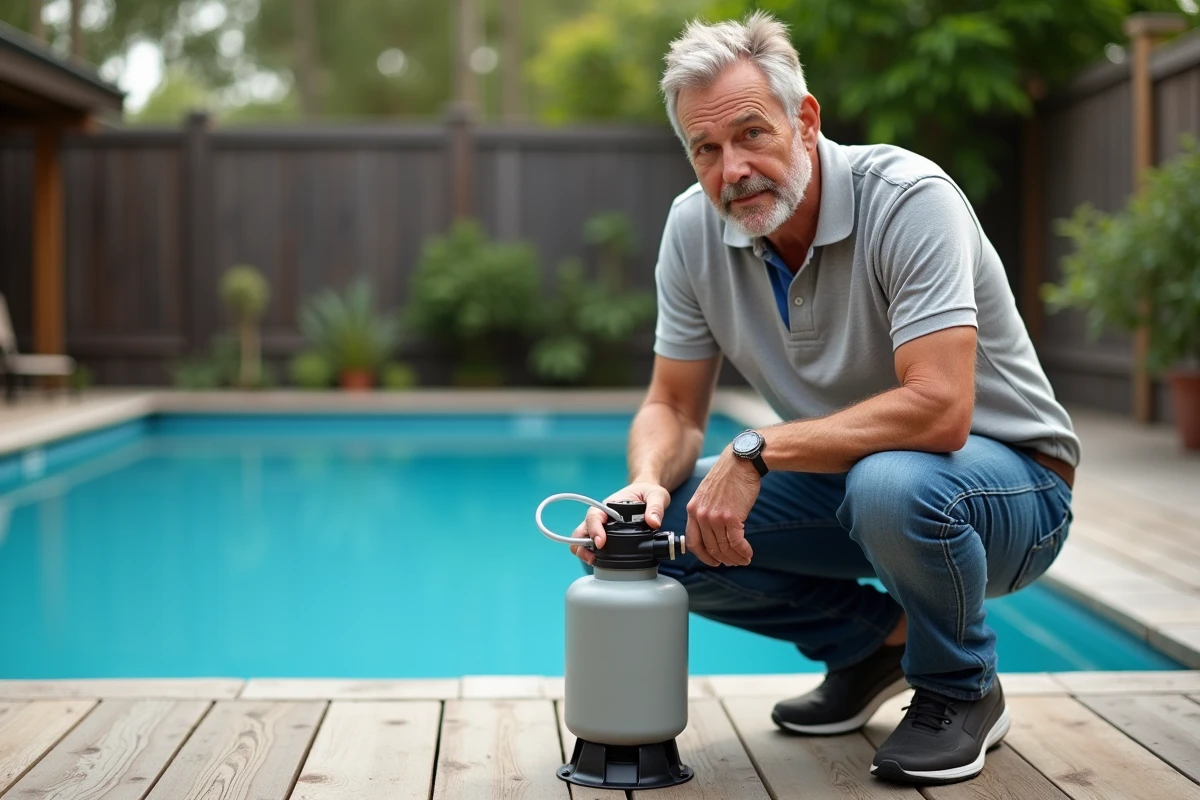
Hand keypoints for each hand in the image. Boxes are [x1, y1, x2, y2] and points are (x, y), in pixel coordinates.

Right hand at [570, 482, 670, 565]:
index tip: (601, 542)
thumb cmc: (647, 492)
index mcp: (609, 505)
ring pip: (583, 539)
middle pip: (583, 529)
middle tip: (592, 557)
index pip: (594, 515)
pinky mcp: (607, 536)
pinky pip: (593, 546)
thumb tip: (653, 523)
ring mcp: (603, 527)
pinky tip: (599, 561)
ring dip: (583, 550)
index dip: (594, 529)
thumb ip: (655, 507)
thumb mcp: (656, 495)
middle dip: (582, 544)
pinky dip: (591, 553)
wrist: (647, 495)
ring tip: (592, 561)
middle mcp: (602, 517)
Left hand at [685, 449, 758, 566]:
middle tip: (733, 562)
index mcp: (692, 510)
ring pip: (724, 548)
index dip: (703, 556)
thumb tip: (711, 533)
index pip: (693, 542)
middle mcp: (701, 515)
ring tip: (744, 560)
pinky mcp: (731, 517)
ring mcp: (715, 517)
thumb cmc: (728, 477)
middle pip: (710, 548)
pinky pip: (736, 543)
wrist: (741, 462)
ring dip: (735, 558)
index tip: (713, 561)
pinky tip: (748, 554)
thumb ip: (704, 512)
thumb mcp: (706, 494)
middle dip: (723, 559)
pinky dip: (743, 552)